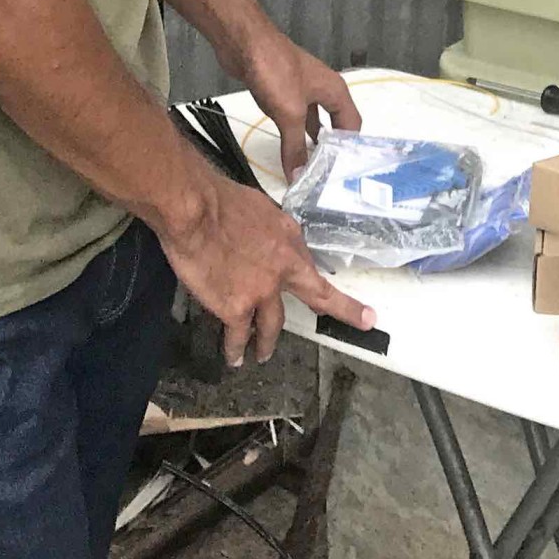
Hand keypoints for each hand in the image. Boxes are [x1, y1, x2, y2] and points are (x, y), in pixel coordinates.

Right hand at [159, 177, 374, 368]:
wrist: (195, 210)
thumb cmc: (217, 200)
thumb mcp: (259, 209)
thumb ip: (268, 233)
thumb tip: (265, 245)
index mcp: (289, 238)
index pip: (312, 265)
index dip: (328, 280)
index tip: (357, 293)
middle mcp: (284, 267)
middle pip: (318, 294)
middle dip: (343, 309)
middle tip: (364, 321)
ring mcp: (263, 291)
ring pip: (272, 326)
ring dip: (266, 343)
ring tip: (262, 354)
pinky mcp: (238, 308)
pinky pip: (239, 336)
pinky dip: (235, 349)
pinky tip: (235, 357)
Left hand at [237, 26, 361, 178]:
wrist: (245, 44)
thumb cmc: (276, 72)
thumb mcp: (289, 113)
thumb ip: (295, 147)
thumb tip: (299, 178)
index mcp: (335, 91)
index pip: (352, 125)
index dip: (349, 149)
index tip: (340, 174)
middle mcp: (324, 90)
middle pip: (335, 124)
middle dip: (331, 148)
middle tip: (326, 175)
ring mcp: (303, 90)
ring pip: (314, 121)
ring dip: (311, 142)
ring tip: (310, 168)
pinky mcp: (284, 91)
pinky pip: (296, 117)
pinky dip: (294, 134)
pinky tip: (289, 148)